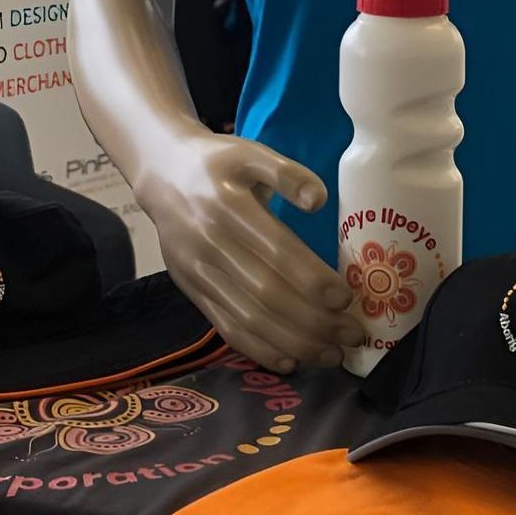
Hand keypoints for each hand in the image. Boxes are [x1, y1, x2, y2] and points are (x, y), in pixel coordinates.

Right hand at [133, 130, 360, 371]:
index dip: (313, 280)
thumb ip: (286, 173)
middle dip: (315, 322)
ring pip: (249, 319)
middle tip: (353, 334)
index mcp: (227, 207)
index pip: (276, 252)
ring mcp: (198, 274)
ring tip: (333, 355)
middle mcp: (209, 245)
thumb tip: (319, 201)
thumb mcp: (249, 153)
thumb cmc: (217, 165)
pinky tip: (292, 361)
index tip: (347, 298)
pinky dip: (260, 351)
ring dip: (295, 344)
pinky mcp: (193, 293)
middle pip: (266, 294)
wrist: (161, 175)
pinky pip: (227, 329)